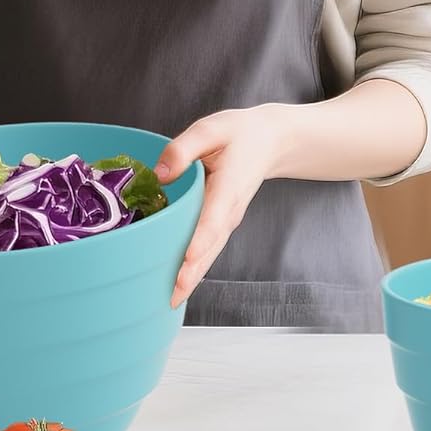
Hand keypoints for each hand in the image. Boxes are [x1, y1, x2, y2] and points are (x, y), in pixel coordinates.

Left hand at [155, 106, 290, 308]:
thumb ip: (183, 149)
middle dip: (191, 272)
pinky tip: (177, 284)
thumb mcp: (210, 129)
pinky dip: (194, 269)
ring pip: (209, 254)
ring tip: (171, 300)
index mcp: (228, 187)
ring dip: (192, 277)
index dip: (200, 240)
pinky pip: (208, 250)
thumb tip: (159, 174)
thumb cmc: (238, 134)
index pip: (214, 218)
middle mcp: (229, 211)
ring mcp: (227, 221)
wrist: (270, 142)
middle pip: (210, 247)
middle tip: (171, 296)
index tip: (187, 258)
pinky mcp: (221, 224)